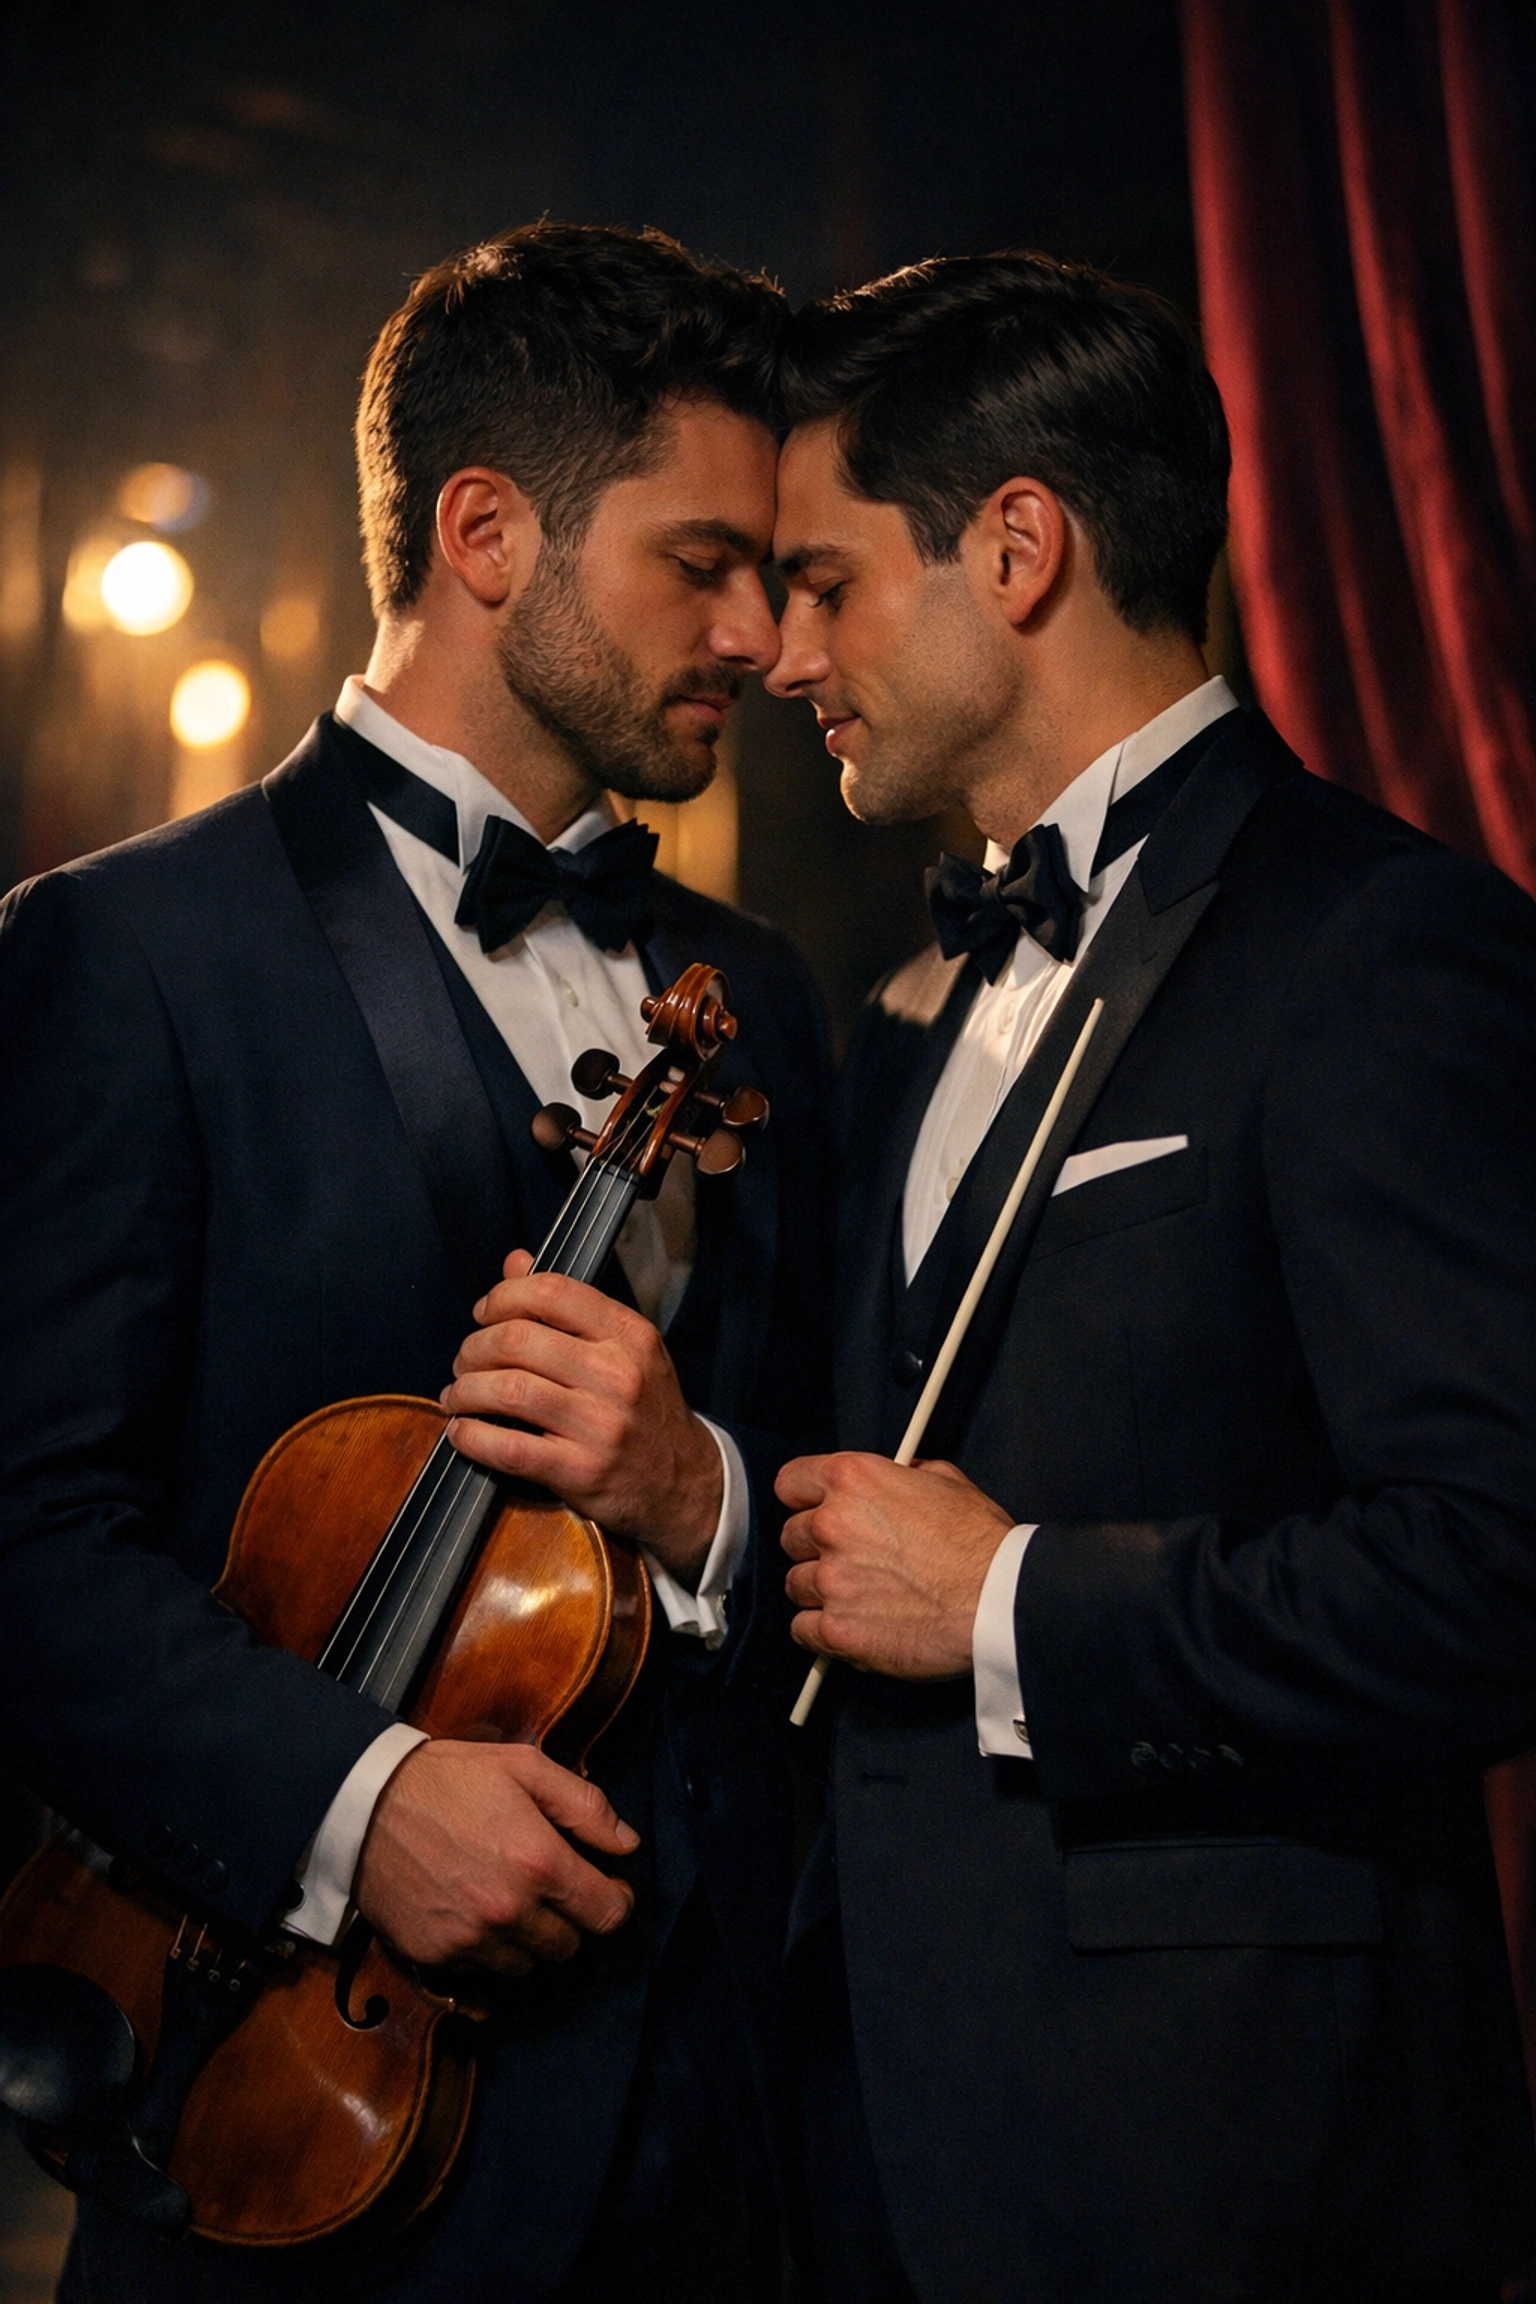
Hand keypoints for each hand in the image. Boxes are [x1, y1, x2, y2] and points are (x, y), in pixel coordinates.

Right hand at [353, 1740, 638, 1975]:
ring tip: (513, 1901)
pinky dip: (488, 1950)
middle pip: (570, 1947)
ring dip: (530, 1941)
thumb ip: (585, 1806)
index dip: (616, 1903)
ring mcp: (470, 1940)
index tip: (608, 1890)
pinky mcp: (436, 1956)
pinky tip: (475, 1912)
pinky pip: (482, 1972)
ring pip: (528, 1966)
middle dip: (571, 1920)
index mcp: (539, 1863)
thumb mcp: (526, 1768)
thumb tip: (627, 1844)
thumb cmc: (450, 1779)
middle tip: (553, 1889)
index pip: (606, 1915)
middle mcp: (509, 1912)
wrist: (365, 1804)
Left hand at [442, 1249, 722, 1577]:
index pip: (553, 1292)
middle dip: (474, 1347)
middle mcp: (618, 1375)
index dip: (504, 1296)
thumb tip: (514, 1262)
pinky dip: (473, 1437)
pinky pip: (510, 1447)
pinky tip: (464, 1432)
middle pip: (518, 1340)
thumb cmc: (644, 1409)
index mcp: (629, 1336)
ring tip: (458, 1395)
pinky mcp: (581, 1471)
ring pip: (508, 1390)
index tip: (485, 1313)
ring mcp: (601, 1425)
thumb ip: (569, 1306)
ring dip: (465, 1390)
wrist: (684, 1483)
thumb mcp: (624, 1349)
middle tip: (464, 1360)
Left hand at [777, 1452, 1015, 1679]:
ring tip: (860, 1598)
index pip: (791, 1483)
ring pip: (795, 1585)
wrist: (1001, 1601)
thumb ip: (907, 1474)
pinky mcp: (837, 1630)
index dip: (804, 1500)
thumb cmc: (982, 1544)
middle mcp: (832, 1525)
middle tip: (851, 1561)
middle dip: (817, 1548)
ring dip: (821, 1592)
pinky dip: (821, 1631)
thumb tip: (899, 1475)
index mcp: (853, 1480)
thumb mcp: (948, 1482)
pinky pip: (802, 1630)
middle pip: (791, 1537)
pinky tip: (852, 1626)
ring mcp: (831, 1580)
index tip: (814, 1512)